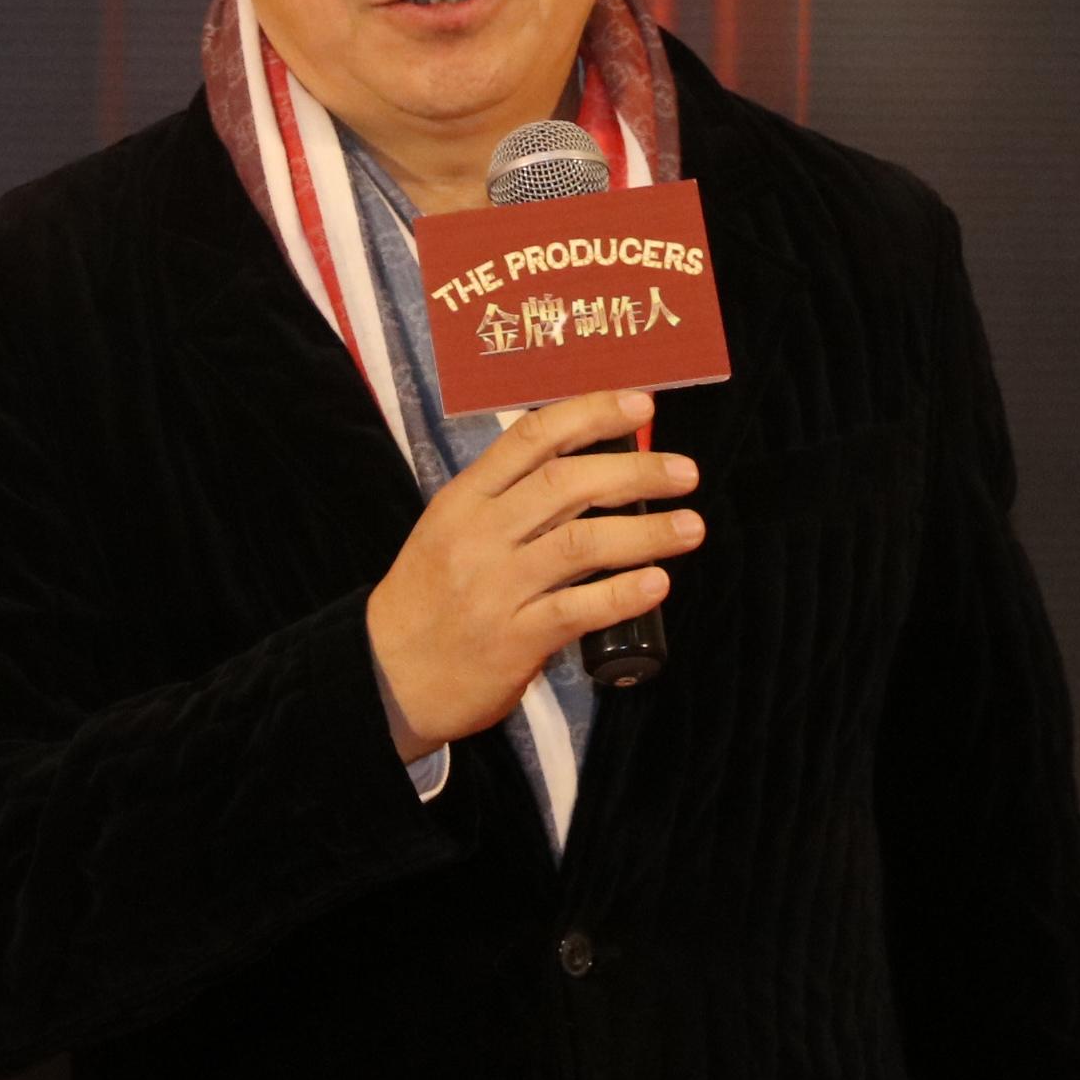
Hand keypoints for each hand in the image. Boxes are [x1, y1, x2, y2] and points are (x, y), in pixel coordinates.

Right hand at [367, 389, 694, 754]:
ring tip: (692, 527)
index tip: (642, 405)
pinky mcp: (515, 639)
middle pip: (566, 485)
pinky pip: (579, 609)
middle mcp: (481, 535)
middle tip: (684, 472)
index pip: (531, 439)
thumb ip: (505, 501)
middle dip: (635, 471)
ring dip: (646, 533)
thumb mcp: (450, 530)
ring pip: (582, 544)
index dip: (592, 414)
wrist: (388, 675)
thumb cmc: (429, 596)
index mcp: (464, 499)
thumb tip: (588, 469)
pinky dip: (623, 594)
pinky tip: (658, 583)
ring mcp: (497, 587)